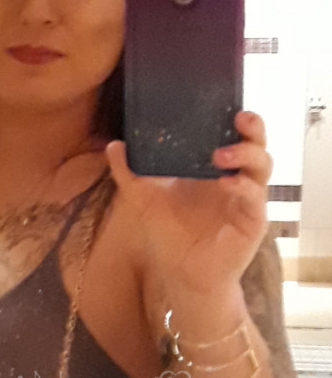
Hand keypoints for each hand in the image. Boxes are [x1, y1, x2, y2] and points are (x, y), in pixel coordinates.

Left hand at [106, 111, 272, 297]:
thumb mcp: (144, 200)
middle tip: (237, 117)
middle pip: (255, 141)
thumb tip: (114, 145)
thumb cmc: (170, 236)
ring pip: (262, 164)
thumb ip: (129, 173)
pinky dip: (245, 186)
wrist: (183, 276)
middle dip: (252, 126)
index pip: (230, 132)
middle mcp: (235, 176)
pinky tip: (228, 183)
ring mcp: (247, 197)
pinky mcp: (253, 220)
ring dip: (245, 154)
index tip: (221, 101)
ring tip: (220, 155)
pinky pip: (256, 196)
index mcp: (213, 166)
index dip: (231, 115)